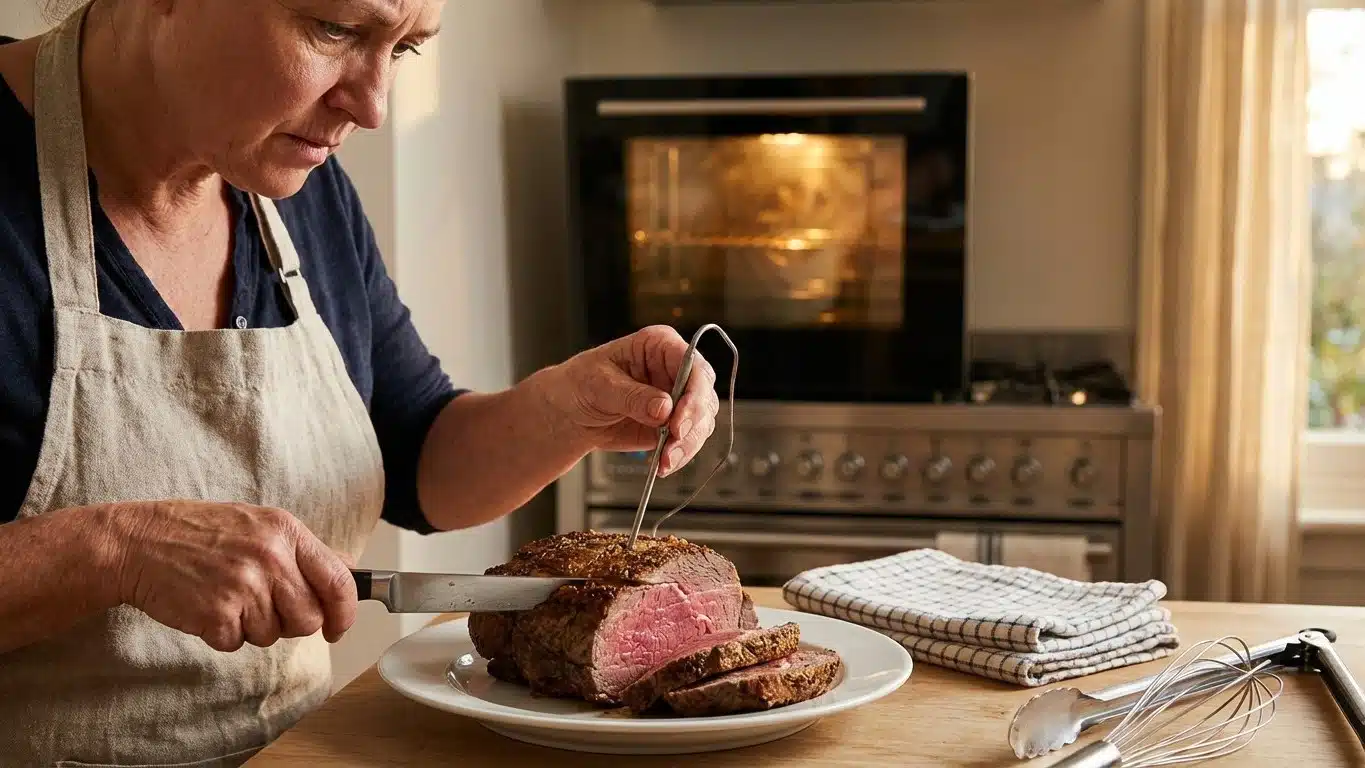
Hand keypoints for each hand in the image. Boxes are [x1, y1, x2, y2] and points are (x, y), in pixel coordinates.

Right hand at [110, 501, 357, 651]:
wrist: (137, 542)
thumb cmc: (199, 534)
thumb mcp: (259, 525)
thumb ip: (302, 551)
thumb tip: (348, 571)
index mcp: (285, 531)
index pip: (338, 581)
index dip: (345, 612)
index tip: (339, 627)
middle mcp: (270, 558)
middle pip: (309, 617)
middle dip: (291, 623)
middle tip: (262, 607)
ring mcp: (244, 587)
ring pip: (273, 635)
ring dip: (252, 627)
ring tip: (227, 597)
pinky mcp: (217, 615)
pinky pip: (237, 644)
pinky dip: (224, 634)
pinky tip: (207, 607)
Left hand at [543, 325, 721, 475]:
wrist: (570, 413)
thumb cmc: (580, 384)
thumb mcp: (600, 384)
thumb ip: (632, 396)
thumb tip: (664, 409)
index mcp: (659, 344)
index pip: (691, 363)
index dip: (693, 391)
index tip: (679, 419)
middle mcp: (675, 369)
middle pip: (703, 393)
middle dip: (693, 422)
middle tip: (674, 441)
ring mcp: (677, 397)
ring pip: (702, 420)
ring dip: (687, 444)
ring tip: (665, 460)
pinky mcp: (674, 423)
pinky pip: (689, 439)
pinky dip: (681, 455)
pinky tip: (664, 464)